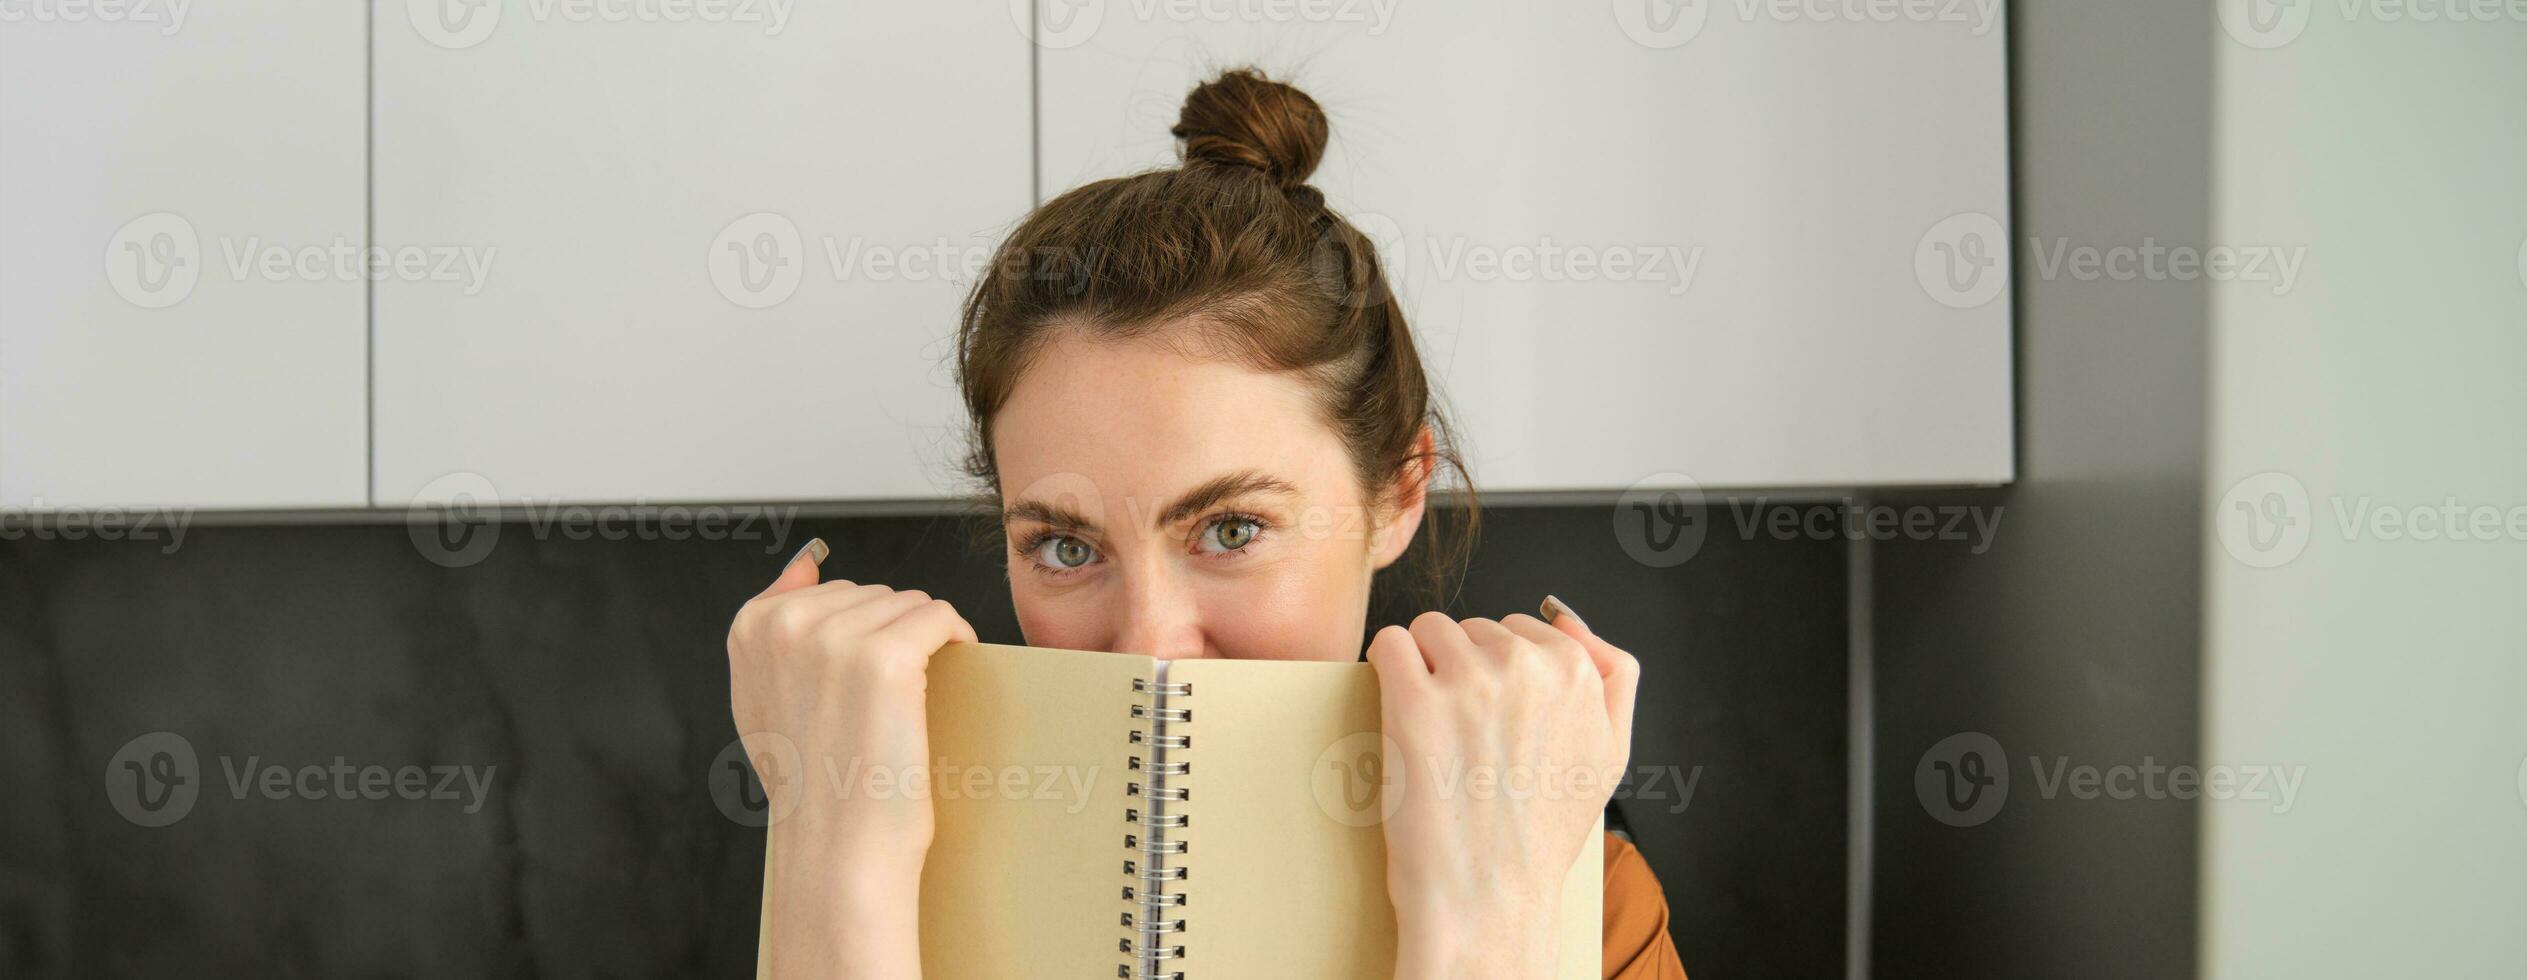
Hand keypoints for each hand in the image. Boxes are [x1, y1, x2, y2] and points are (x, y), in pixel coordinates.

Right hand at [727, 538, 976, 978]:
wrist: (839, 850)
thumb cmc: (815, 785)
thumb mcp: (766, 697)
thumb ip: (775, 627)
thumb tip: (804, 562)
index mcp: (751, 627)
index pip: (833, 592)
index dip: (859, 639)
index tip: (855, 692)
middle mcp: (786, 624)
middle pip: (875, 594)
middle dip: (891, 640)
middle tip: (881, 710)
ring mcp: (834, 638)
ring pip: (911, 605)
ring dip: (924, 646)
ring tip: (904, 707)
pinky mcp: (886, 657)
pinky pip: (941, 617)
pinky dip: (956, 643)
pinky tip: (947, 679)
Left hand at [1364, 597, 1640, 979]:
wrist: (1488, 898)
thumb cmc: (1541, 837)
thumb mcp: (1609, 756)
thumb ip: (1611, 677)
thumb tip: (1571, 619)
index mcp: (1578, 675)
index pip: (1524, 629)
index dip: (1502, 672)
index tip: (1495, 718)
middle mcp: (1528, 668)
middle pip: (1475, 628)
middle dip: (1464, 668)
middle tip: (1465, 735)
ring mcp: (1469, 682)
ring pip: (1431, 629)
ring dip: (1424, 667)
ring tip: (1434, 731)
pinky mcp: (1413, 702)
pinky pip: (1391, 643)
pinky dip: (1387, 668)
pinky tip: (1398, 711)